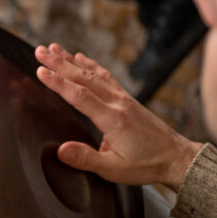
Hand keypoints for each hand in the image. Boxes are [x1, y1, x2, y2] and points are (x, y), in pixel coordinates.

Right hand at [35, 44, 202, 190]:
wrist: (177, 158)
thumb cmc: (146, 165)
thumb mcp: (114, 170)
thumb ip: (86, 159)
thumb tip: (60, 150)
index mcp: (113, 119)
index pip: (80, 96)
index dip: (58, 83)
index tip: (40, 71)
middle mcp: (118, 103)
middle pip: (83, 78)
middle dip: (59, 64)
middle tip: (39, 51)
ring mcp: (123, 98)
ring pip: (93, 74)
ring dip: (71, 60)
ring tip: (53, 48)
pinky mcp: (127, 99)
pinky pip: (105, 76)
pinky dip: (91, 65)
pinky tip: (81, 57)